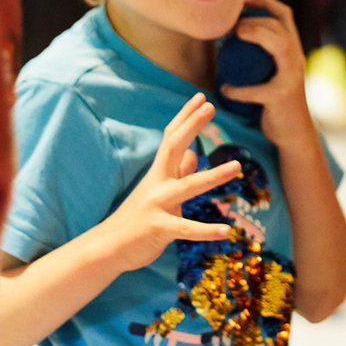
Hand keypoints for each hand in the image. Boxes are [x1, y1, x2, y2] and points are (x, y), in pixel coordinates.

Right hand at [92, 94, 242, 271]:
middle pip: (173, 148)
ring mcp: (157, 205)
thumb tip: (193, 154)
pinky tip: (226, 230)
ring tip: (237, 166)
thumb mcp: (158, 191)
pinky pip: (186, 229)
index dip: (186, 117)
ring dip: (214, 175)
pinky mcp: (159, 229)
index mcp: (159, 173)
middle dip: (191, 127)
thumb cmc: (137, 218)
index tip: (201, 97)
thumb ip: (177, 173)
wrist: (108, 247)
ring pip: (188, 186)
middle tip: (210, 106)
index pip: (172, 138)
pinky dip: (206, 231)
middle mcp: (157, 184)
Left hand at [219, 0, 312, 147]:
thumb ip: (257, 54)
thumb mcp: (270, 72)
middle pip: (281, 26)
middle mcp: (296, 59)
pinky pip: (258, 89)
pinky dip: (238, 89)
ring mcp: (292, 77)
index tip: (239, 3)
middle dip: (255, 18)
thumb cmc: (274, 101)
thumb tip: (225, 33)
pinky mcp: (282, 98)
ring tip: (232, 36)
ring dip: (257, 35)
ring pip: (281, 46)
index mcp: (293, 49)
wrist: (294, 133)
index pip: (284, 15)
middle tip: (230, 26)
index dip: (263, 2)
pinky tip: (224, 89)